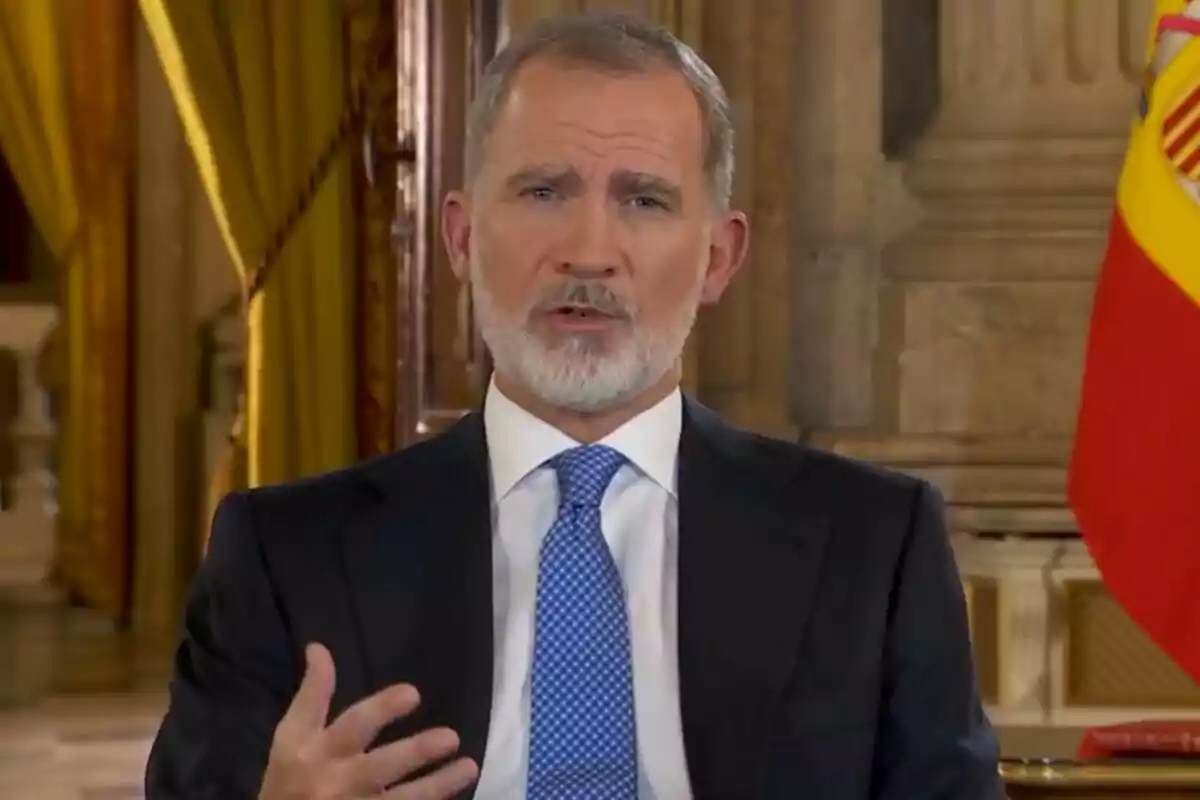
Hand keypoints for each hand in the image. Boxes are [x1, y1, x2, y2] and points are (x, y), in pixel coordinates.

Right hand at [259, 643, 478, 798]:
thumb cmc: (287, 782)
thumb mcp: (290, 738)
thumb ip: (311, 694)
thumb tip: (319, 648)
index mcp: (312, 753)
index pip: (346, 725)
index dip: (380, 708)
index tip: (413, 693)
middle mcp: (333, 782)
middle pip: (379, 767)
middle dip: (415, 752)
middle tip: (450, 737)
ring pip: (402, 799)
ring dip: (437, 784)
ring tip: (469, 766)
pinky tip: (455, 796)